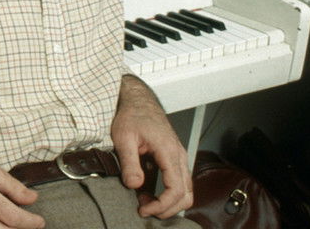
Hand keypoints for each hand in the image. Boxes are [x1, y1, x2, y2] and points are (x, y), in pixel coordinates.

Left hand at [111, 75, 192, 218]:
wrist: (138, 99)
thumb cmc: (132, 114)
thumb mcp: (123, 137)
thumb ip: (129, 162)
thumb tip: (134, 185)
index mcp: (168, 150)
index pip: (176, 189)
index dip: (162, 205)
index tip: (144, 210)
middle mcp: (178, 155)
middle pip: (186, 194)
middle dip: (166, 208)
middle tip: (144, 209)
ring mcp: (177, 156)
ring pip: (185, 189)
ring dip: (168, 201)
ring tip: (144, 200)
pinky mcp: (173, 157)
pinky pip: (178, 181)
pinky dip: (166, 192)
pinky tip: (146, 189)